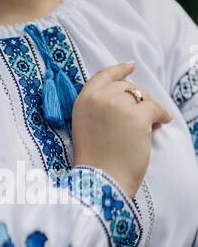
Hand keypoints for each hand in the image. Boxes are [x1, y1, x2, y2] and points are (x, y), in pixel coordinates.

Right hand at [72, 63, 171, 197]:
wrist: (102, 180)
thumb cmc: (95, 160)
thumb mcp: (86, 127)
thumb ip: (99, 108)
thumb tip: (130, 95)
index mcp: (83, 101)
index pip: (103, 76)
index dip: (118, 70)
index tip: (130, 67)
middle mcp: (99, 98)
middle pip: (126, 86)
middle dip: (137, 98)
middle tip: (143, 114)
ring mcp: (117, 105)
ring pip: (142, 96)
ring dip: (149, 108)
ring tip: (152, 124)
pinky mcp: (136, 116)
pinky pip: (155, 108)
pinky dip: (161, 116)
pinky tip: (162, 123)